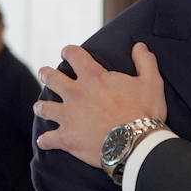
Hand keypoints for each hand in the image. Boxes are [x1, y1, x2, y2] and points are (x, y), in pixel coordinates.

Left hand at [34, 42, 167, 167]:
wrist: (135, 143)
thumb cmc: (144, 112)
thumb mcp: (151, 82)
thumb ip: (145, 61)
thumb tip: (139, 46)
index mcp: (93, 77)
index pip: (74, 55)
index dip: (69, 52)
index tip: (66, 52)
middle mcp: (75, 93)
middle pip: (51, 79)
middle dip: (46, 74)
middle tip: (44, 73)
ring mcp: (68, 116)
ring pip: (44, 108)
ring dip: (41, 107)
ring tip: (40, 107)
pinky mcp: (66, 138)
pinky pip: (48, 139)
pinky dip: (45, 140)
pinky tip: (45, 141)